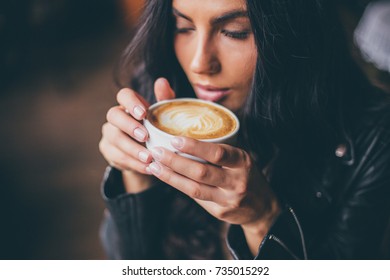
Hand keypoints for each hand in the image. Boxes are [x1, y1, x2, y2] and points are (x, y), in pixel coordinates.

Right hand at [98, 78, 174, 191]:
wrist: (148, 153)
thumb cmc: (157, 129)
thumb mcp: (164, 115)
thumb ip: (165, 99)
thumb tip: (162, 81)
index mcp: (129, 104)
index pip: (123, 95)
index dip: (131, 103)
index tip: (143, 113)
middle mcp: (115, 117)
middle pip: (113, 115)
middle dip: (129, 126)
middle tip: (145, 137)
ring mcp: (109, 134)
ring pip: (114, 139)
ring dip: (133, 149)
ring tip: (150, 158)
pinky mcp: (108, 151)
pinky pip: (117, 157)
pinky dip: (134, 164)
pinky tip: (148, 167)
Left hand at [146, 136, 279, 253]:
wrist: (262, 208)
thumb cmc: (246, 175)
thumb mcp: (241, 158)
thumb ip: (219, 150)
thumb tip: (185, 137)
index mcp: (243, 161)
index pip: (217, 153)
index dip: (194, 147)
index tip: (174, 139)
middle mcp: (237, 181)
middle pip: (201, 172)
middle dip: (175, 162)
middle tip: (156, 151)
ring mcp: (228, 199)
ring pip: (194, 188)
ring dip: (171, 176)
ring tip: (154, 165)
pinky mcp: (220, 212)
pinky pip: (195, 198)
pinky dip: (179, 186)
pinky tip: (166, 177)